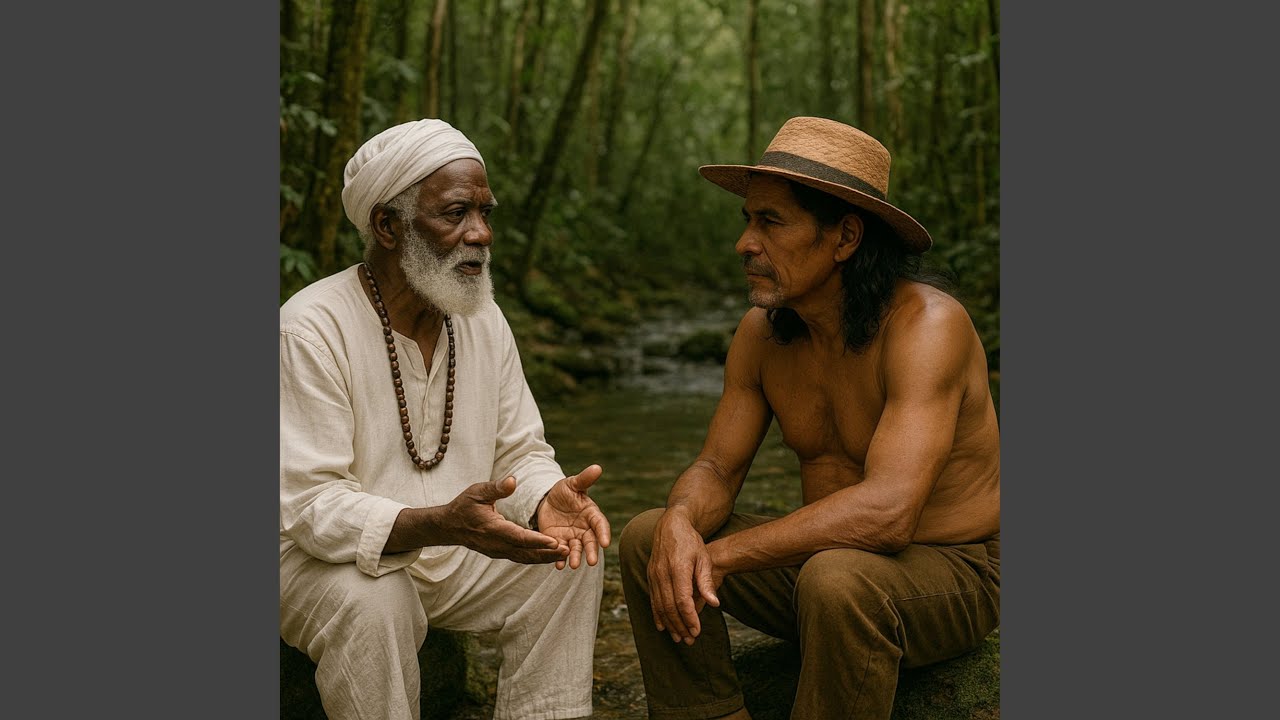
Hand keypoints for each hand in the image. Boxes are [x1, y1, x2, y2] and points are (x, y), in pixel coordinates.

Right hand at [444, 476, 569, 563]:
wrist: (448, 526)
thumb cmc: (463, 506)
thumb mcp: (477, 491)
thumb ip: (496, 488)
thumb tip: (512, 480)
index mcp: (493, 529)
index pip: (519, 537)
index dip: (537, 540)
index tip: (555, 541)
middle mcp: (497, 544)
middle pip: (526, 552)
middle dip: (547, 553)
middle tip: (568, 551)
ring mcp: (498, 551)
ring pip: (525, 558)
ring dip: (544, 558)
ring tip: (565, 555)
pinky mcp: (499, 553)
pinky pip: (521, 557)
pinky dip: (536, 557)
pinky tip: (549, 555)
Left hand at [535, 464, 611, 569]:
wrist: (548, 501)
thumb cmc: (565, 491)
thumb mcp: (572, 484)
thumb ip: (584, 479)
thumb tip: (597, 467)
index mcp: (591, 514)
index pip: (600, 524)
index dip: (603, 533)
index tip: (605, 543)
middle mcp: (585, 529)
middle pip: (590, 542)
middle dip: (591, 552)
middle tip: (593, 562)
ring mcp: (572, 537)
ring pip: (576, 549)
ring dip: (575, 557)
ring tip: (573, 565)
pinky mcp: (558, 542)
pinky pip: (560, 552)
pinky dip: (559, 559)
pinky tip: (558, 566)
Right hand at [647, 508, 724, 644]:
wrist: (670, 526)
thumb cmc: (691, 542)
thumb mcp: (704, 558)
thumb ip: (707, 581)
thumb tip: (714, 603)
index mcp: (678, 568)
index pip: (682, 600)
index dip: (689, 618)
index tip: (697, 631)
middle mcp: (662, 573)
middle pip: (669, 607)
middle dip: (680, 626)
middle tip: (690, 640)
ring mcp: (654, 575)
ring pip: (659, 606)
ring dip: (669, 624)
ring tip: (679, 638)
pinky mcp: (650, 576)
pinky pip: (652, 600)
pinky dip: (657, 615)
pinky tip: (663, 627)